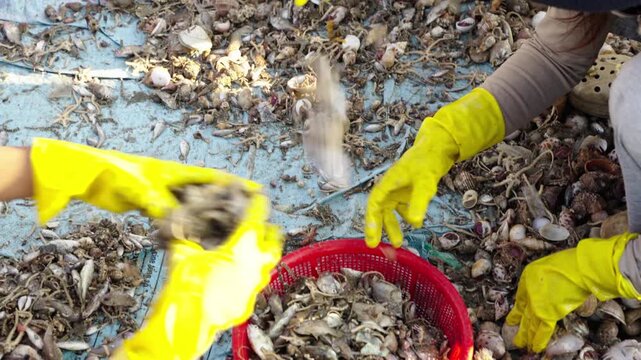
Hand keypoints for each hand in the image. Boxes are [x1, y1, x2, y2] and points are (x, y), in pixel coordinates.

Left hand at [30, 138, 258, 223]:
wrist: (89, 175)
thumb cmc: (117, 174)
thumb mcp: (143, 190)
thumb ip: (163, 206)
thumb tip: (181, 226)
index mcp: (177, 171)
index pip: (213, 177)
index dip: (235, 184)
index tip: (256, 190)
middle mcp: (174, 181)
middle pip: (207, 192)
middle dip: (226, 202)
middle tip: (246, 214)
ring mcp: (163, 192)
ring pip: (192, 206)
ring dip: (205, 216)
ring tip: (225, 229)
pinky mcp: (152, 203)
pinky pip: (175, 215)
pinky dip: (185, 225)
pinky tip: (193, 236)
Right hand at [112, 193, 282, 359]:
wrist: (184, 324)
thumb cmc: (185, 285)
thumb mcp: (182, 253)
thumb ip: (183, 234)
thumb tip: (175, 218)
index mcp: (243, 246)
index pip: (256, 215)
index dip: (257, 202)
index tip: (258, 194)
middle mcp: (257, 264)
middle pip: (273, 238)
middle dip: (266, 229)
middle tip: (256, 224)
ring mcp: (256, 286)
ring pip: (268, 262)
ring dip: (259, 252)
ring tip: (246, 248)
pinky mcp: (249, 302)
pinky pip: (255, 283)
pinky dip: (248, 275)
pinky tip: (234, 274)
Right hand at [364, 88, 504, 247]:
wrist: (438, 149)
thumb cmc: (427, 162)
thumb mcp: (424, 183)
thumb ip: (418, 202)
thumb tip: (415, 223)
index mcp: (388, 183)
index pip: (374, 203)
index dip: (371, 221)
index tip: (371, 237)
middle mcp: (390, 188)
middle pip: (379, 210)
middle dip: (377, 227)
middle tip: (374, 245)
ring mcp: (398, 190)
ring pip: (390, 211)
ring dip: (392, 226)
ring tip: (398, 242)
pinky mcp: (407, 192)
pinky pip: (401, 208)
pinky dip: (404, 218)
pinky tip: (414, 224)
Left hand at [507, 233, 639, 351]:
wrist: (578, 269)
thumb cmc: (568, 264)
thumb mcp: (547, 267)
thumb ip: (542, 281)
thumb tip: (546, 292)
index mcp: (527, 278)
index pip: (520, 297)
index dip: (518, 309)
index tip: (515, 316)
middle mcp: (529, 292)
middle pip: (523, 312)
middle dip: (520, 326)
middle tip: (516, 337)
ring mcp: (537, 303)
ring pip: (530, 323)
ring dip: (527, 336)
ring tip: (521, 345)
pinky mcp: (549, 314)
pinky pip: (542, 330)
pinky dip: (539, 340)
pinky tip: (535, 348)